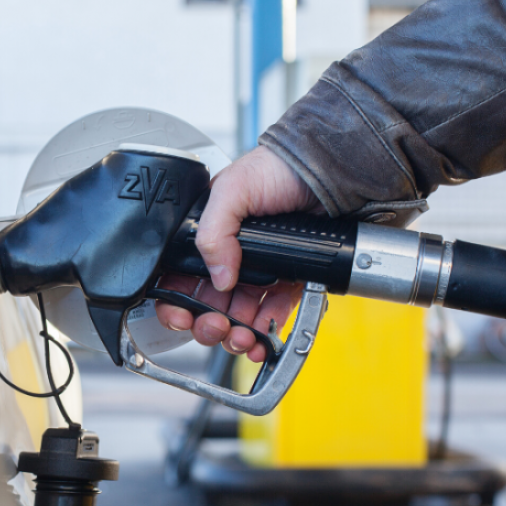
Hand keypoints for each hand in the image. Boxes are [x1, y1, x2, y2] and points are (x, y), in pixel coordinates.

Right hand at [156, 146, 320, 361]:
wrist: (330, 170)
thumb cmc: (279, 167)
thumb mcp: (233, 189)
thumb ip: (213, 232)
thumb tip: (218, 277)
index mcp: (208, 235)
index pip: (180, 277)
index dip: (176, 301)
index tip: (182, 315)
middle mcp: (230, 255)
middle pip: (207, 304)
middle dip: (207, 323)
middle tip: (215, 326)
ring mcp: (259, 271)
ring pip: (237, 315)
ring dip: (235, 333)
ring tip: (241, 338)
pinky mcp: (287, 280)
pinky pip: (271, 313)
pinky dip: (265, 331)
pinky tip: (261, 339)